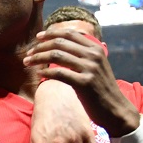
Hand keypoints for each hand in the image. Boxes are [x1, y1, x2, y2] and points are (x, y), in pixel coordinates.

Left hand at [25, 28, 139, 137]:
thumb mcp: (96, 66)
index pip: (69, 34)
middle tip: (28, 53)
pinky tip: (39, 74)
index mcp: (95, 49)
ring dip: (38, 58)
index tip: (38, 38)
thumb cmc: (101, 88)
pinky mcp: (84, 83)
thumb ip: (82, 55)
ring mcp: (89, 69)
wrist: (115, 109)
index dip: (51, 33)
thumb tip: (61, 45)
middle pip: (60, 43)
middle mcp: (93, 55)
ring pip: (56, 56)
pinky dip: (46, 72)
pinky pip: (59, 73)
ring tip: (27, 62)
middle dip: (40, 46)